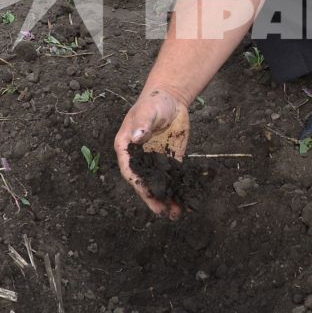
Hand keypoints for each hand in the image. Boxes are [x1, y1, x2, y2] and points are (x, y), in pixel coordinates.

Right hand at [115, 86, 190, 218]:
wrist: (170, 98)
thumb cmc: (154, 102)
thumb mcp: (148, 111)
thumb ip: (142, 123)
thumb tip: (137, 136)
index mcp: (126, 147)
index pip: (130, 170)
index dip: (138, 183)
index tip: (147, 194)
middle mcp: (139, 158)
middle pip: (144, 182)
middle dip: (153, 198)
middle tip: (163, 212)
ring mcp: (154, 161)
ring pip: (159, 184)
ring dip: (167, 199)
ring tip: (176, 214)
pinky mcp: (170, 160)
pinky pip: (173, 178)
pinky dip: (178, 190)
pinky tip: (186, 201)